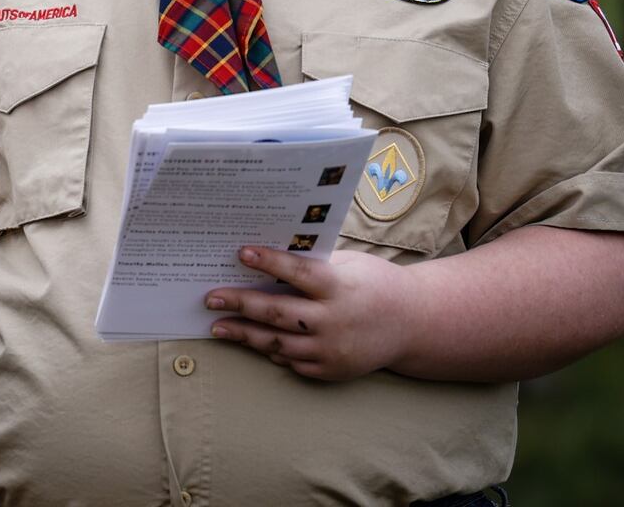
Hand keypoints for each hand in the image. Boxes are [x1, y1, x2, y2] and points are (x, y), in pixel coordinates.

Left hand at [204, 247, 410, 380]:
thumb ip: (314, 265)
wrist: (413, 325)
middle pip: (278, 313)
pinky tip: (252, 341)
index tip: (240, 253)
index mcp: (340, 287)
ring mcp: (332, 350)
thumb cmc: (375, 284)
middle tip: (210, 298)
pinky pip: (292, 362)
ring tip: (218, 326)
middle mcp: (334, 321)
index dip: (268, 262)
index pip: (298, 272)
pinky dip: (271, 351)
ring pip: (278, 344)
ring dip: (245, 334)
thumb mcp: (349, 265)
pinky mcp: (331, 371)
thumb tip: (268, 257)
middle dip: (240, 304)